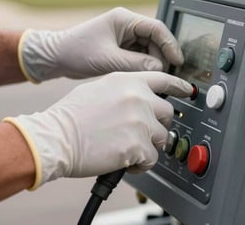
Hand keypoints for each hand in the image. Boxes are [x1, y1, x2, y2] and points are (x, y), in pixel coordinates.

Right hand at [3, 72, 192, 188]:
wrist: (55, 137)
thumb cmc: (72, 115)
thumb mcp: (100, 89)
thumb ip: (125, 91)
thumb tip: (141, 99)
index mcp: (129, 81)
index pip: (164, 80)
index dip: (179, 87)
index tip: (188, 92)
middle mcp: (138, 98)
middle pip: (168, 114)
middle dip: (158, 126)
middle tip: (143, 133)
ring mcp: (140, 121)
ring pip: (162, 137)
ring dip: (148, 146)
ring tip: (128, 148)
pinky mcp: (138, 145)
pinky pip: (152, 158)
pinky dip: (141, 163)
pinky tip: (125, 160)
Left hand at [19, 7, 183, 81]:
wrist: (56, 57)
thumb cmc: (76, 51)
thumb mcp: (108, 59)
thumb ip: (135, 64)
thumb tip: (159, 69)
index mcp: (124, 20)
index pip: (156, 28)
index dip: (170, 44)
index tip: (177, 61)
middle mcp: (127, 26)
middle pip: (155, 40)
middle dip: (161, 57)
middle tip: (165, 75)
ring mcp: (124, 37)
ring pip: (149, 49)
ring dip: (152, 63)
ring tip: (153, 78)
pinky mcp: (121, 48)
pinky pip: (140, 56)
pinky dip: (143, 66)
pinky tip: (143, 77)